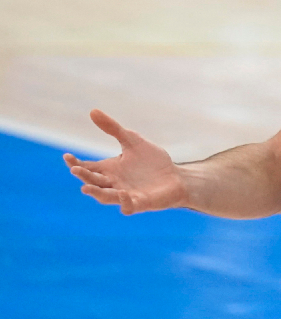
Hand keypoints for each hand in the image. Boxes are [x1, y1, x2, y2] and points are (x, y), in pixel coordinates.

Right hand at [63, 109, 186, 214]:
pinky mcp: (140, 203)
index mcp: (109, 170)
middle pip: (93, 182)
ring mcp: (126, 195)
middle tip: (75, 170)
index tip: (67, 156)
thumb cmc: (152, 161)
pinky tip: (122, 192)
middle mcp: (113, 184)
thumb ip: (113, 129)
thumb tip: (92, 111)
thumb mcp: (132, 141)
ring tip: (85, 188)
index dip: (75, 164)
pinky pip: (128, 206)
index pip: (86, 168)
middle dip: (84, 176)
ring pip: (105, 197)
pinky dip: (124, 202)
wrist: (176, 177)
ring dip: (96, 193)